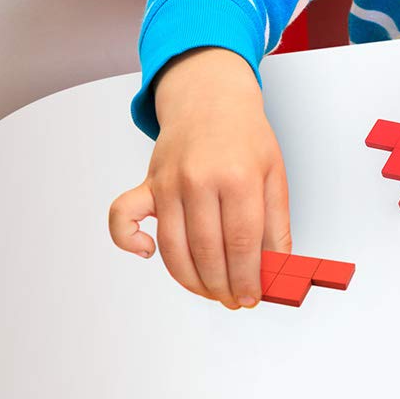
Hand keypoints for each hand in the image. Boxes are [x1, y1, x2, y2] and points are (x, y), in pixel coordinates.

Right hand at [108, 47, 291, 308]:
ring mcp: (169, 182)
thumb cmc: (245, 136)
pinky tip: (148, 253)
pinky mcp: (147, 183)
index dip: (248, 277)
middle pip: (207, 251)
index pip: (242, 242)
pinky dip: (128, 242)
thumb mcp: (275, 172)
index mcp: (238, 176)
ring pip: (173, 248)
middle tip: (234, 300)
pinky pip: (122, 218)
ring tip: (210, 291)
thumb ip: (276, 222)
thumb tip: (277, 266)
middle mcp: (200, 179)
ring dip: (190, 280)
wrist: (212, 98)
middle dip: (223, 286)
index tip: (253, 296)